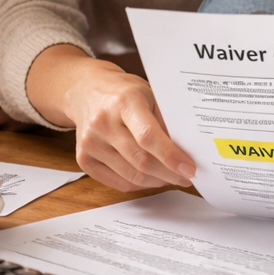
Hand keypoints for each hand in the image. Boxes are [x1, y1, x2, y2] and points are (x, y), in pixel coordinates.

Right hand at [29, 46, 195, 192]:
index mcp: (125, 102)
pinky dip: (138, 184)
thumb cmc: (124, 92)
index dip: (171, 156)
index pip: (148, 136)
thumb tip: (186, 150)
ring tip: (172, 177)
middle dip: (169, 174)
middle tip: (187, 176)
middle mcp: (103, 122)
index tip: (190, 168)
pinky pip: (117, 182)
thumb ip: (165, 120)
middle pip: (141, 160)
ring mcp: (90, 142)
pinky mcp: (83, 158)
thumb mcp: (150, 94)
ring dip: (157, 181)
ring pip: (131, 176)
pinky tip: (151, 178)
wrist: (87, 90)